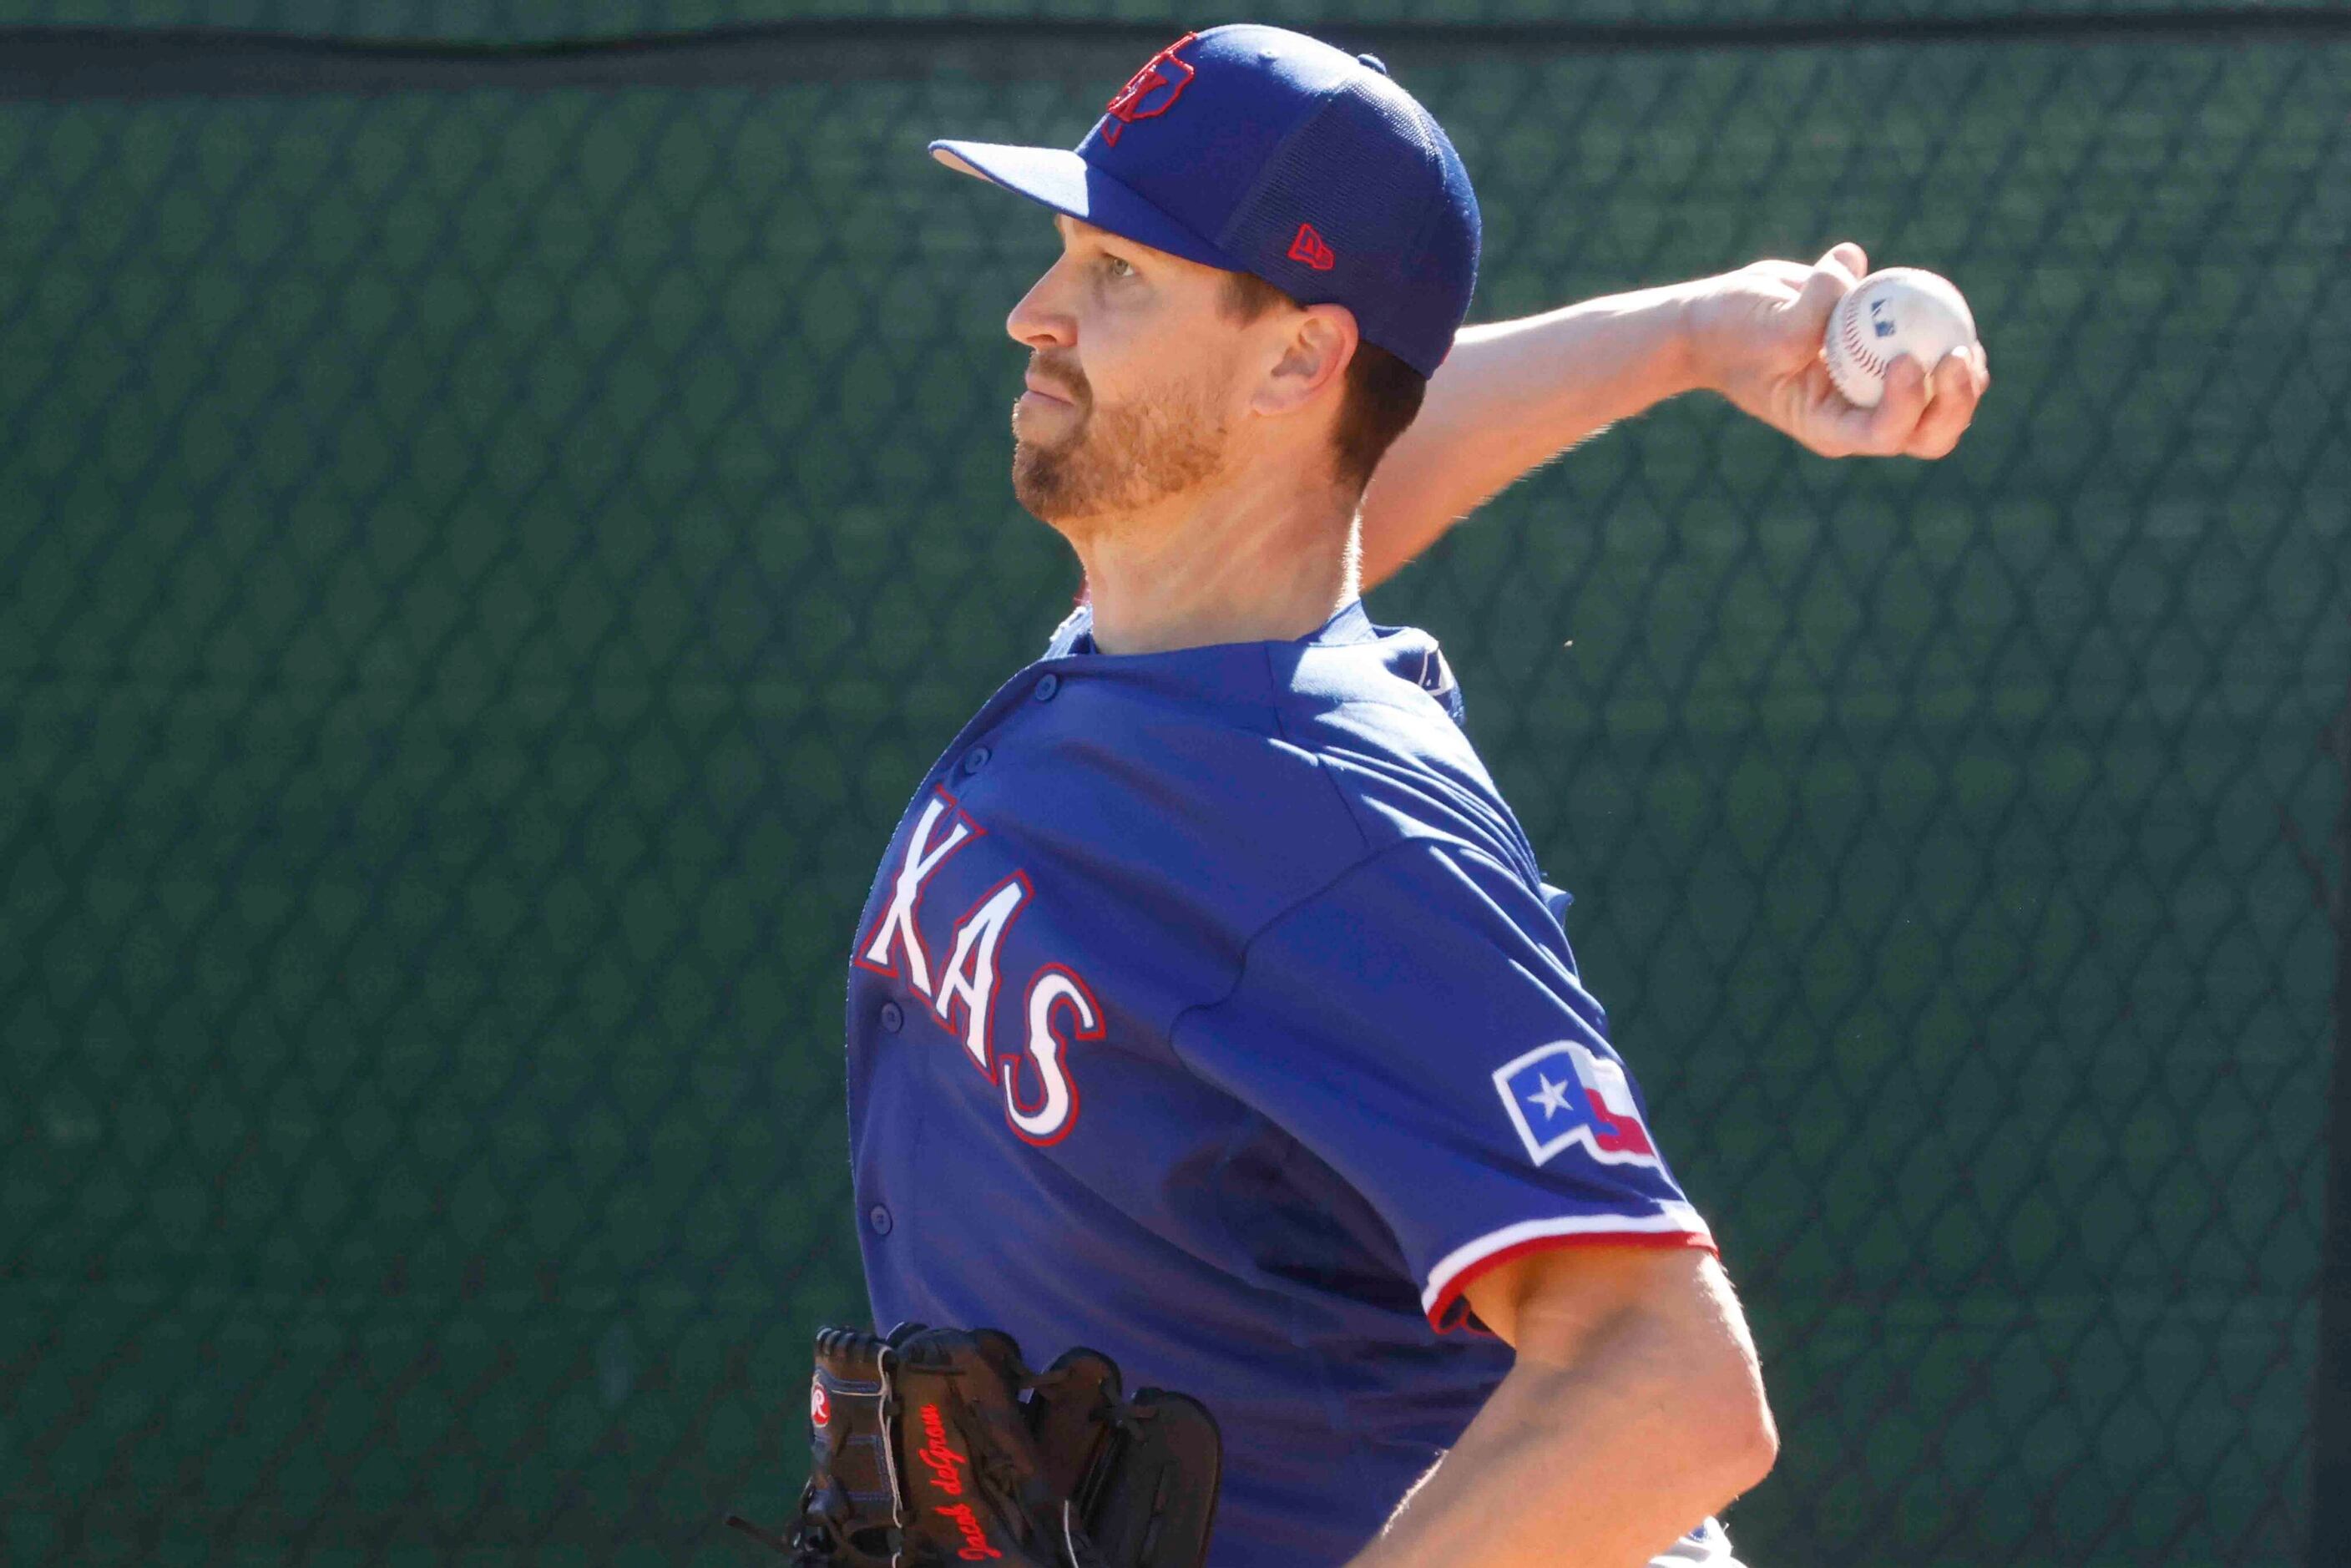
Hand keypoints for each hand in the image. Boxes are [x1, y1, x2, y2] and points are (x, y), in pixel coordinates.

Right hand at [1684, 241, 1988, 458]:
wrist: (1720, 321)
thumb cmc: (1732, 327)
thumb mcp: (1763, 320)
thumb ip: (1808, 302)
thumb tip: (1852, 264)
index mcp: (1828, 426)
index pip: (1882, 434)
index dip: (1907, 404)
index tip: (1907, 358)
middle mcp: (1858, 419)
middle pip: (1926, 435)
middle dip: (1954, 402)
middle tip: (1960, 354)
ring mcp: (1874, 395)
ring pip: (1940, 407)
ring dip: (1965, 380)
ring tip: (1966, 341)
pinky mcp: (1883, 365)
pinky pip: (1933, 363)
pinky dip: (1947, 341)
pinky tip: (1954, 313)